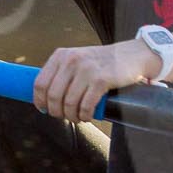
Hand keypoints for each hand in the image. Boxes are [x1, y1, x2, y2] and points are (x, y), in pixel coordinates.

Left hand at [35, 40, 155, 122]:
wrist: (132, 55)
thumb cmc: (104, 61)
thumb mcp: (78, 59)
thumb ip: (62, 72)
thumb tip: (45, 96)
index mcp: (61, 55)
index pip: (40, 83)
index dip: (40, 101)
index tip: (44, 109)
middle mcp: (72, 60)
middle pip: (53, 96)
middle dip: (57, 112)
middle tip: (64, 116)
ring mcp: (87, 70)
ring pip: (69, 103)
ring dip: (72, 116)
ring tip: (78, 117)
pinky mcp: (101, 80)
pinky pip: (86, 105)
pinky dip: (85, 115)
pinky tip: (88, 116)